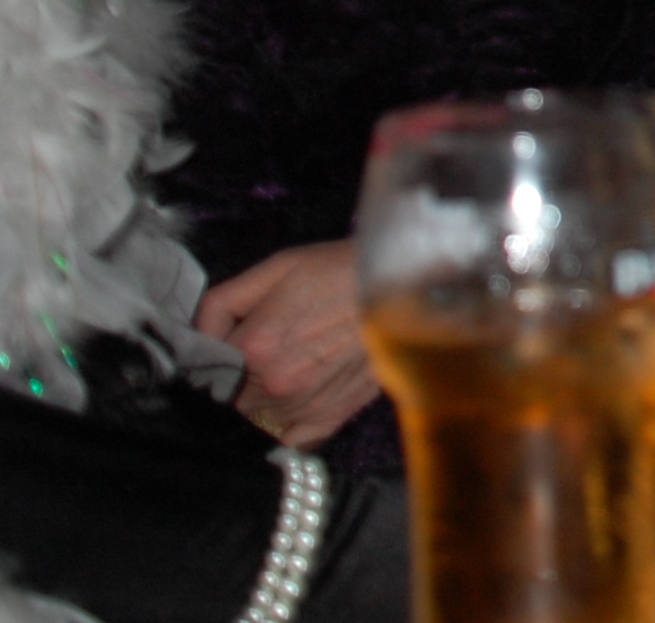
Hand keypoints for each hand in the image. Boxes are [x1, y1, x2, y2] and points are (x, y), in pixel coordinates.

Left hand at [198, 242, 377, 449]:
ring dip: (262, 402)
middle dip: (236, 381)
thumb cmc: (338, 270)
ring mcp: (304, 406)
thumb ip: (220, 303)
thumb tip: (192, 337)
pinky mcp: (331, 417)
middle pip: (228, 398)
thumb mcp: (274, 268)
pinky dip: (284, 430)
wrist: (405, 284)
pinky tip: (295, 405)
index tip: (225, 345)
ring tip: (289, 369)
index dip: (211, 356)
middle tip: (262, 354)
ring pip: (256, 419)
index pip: (205, 369)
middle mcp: (274, 383)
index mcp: (254, 345)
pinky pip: (289, 442)